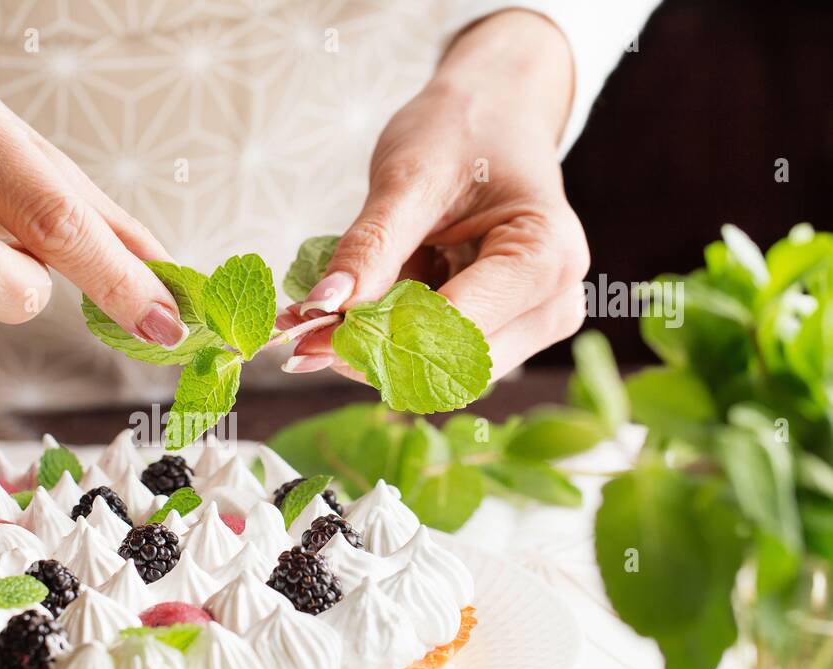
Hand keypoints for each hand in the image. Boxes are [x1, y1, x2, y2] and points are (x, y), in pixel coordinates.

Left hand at [281, 11, 588, 379]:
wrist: (495, 114)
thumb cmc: (463, 131)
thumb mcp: (409, 176)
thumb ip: (370, 245)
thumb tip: (320, 308)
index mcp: (545, 258)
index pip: (456, 329)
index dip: (379, 337)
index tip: (307, 333)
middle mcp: (552, 304)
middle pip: (451, 365)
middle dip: (371, 352)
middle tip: (297, 334)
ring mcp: (532, 326)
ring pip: (440, 373)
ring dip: (372, 353)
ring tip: (312, 321)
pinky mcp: (503, 334)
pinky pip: (436, 357)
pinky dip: (383, 342)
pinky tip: (339, 319)